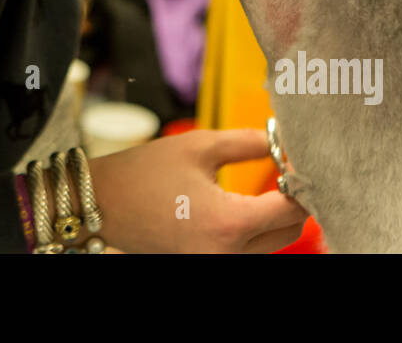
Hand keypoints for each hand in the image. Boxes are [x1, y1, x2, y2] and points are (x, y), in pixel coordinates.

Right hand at [87, 128, 307, 252]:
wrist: (101, 204)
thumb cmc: (146, 172)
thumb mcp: (199, 145)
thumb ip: (249, 141)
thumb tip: (283, 138)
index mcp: (229, 223)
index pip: (292, 207)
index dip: (301, 178)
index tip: (295, 155)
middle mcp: (228, 254)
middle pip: (290, 231)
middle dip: (294, 198)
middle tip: (284, 167)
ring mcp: (216, 264)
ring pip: (273, 244)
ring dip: (276, 216)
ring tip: (267, 183)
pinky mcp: (207, 264)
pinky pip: (249, 250)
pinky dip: (256, 229)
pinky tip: (245, 202)